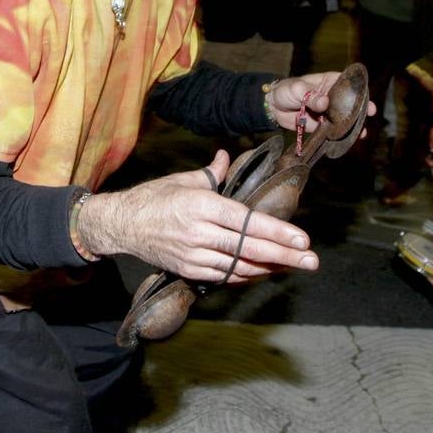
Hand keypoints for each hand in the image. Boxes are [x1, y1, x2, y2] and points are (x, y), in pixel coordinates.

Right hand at [77, 150, 317, 283]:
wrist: (121, 225)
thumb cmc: (153, 197)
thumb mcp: (182, 179)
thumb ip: (212, 172)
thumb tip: (228, 157)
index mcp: (201, 204)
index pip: (247, 221)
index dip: (277, 232)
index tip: (302, 239)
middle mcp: (199, 232)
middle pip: (250, 248)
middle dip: (285, 256)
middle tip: (311, 261)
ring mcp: (194, 255)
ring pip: (240, 266)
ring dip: (270, 268)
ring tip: (295, 267)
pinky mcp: (188, 270)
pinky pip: (224, 276)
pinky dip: (246, 274)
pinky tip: (264, 271)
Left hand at [266, 71, 376, 132]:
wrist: (273, 108)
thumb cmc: (286, 90)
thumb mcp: (297, 89)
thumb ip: (310, 96)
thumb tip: (323, 102)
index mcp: (329, 82)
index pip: (347, 84)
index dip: (358, 90)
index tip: (365, 96)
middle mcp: (332, 97)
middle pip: (350, 103)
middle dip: (360, 109)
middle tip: (369, 113)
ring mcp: (329, 113)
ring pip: (344, 119)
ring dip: (353, 125)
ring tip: (362, 132)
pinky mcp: (323, 126)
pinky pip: (334, 131)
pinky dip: (341, 136)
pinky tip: (348, 140)